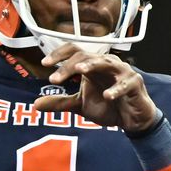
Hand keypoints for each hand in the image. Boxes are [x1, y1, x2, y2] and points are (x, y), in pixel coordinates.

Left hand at [33, 43, 158, 133]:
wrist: (131, 119)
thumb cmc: (107, 106)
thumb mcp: (79, 105)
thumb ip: (60, 103)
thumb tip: (35, 105)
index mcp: (91, 66)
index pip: (74, 51)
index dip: (59, 54)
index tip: (44, 64)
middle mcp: (105, 64)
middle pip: (85, 56)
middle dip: (68, 65)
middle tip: (54, 79)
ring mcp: (121, 72)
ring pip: (106, 63)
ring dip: (92, 66)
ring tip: (79, 70)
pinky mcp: (134, 83)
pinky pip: (124, 84)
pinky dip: (116, 89)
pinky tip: (107, 96)